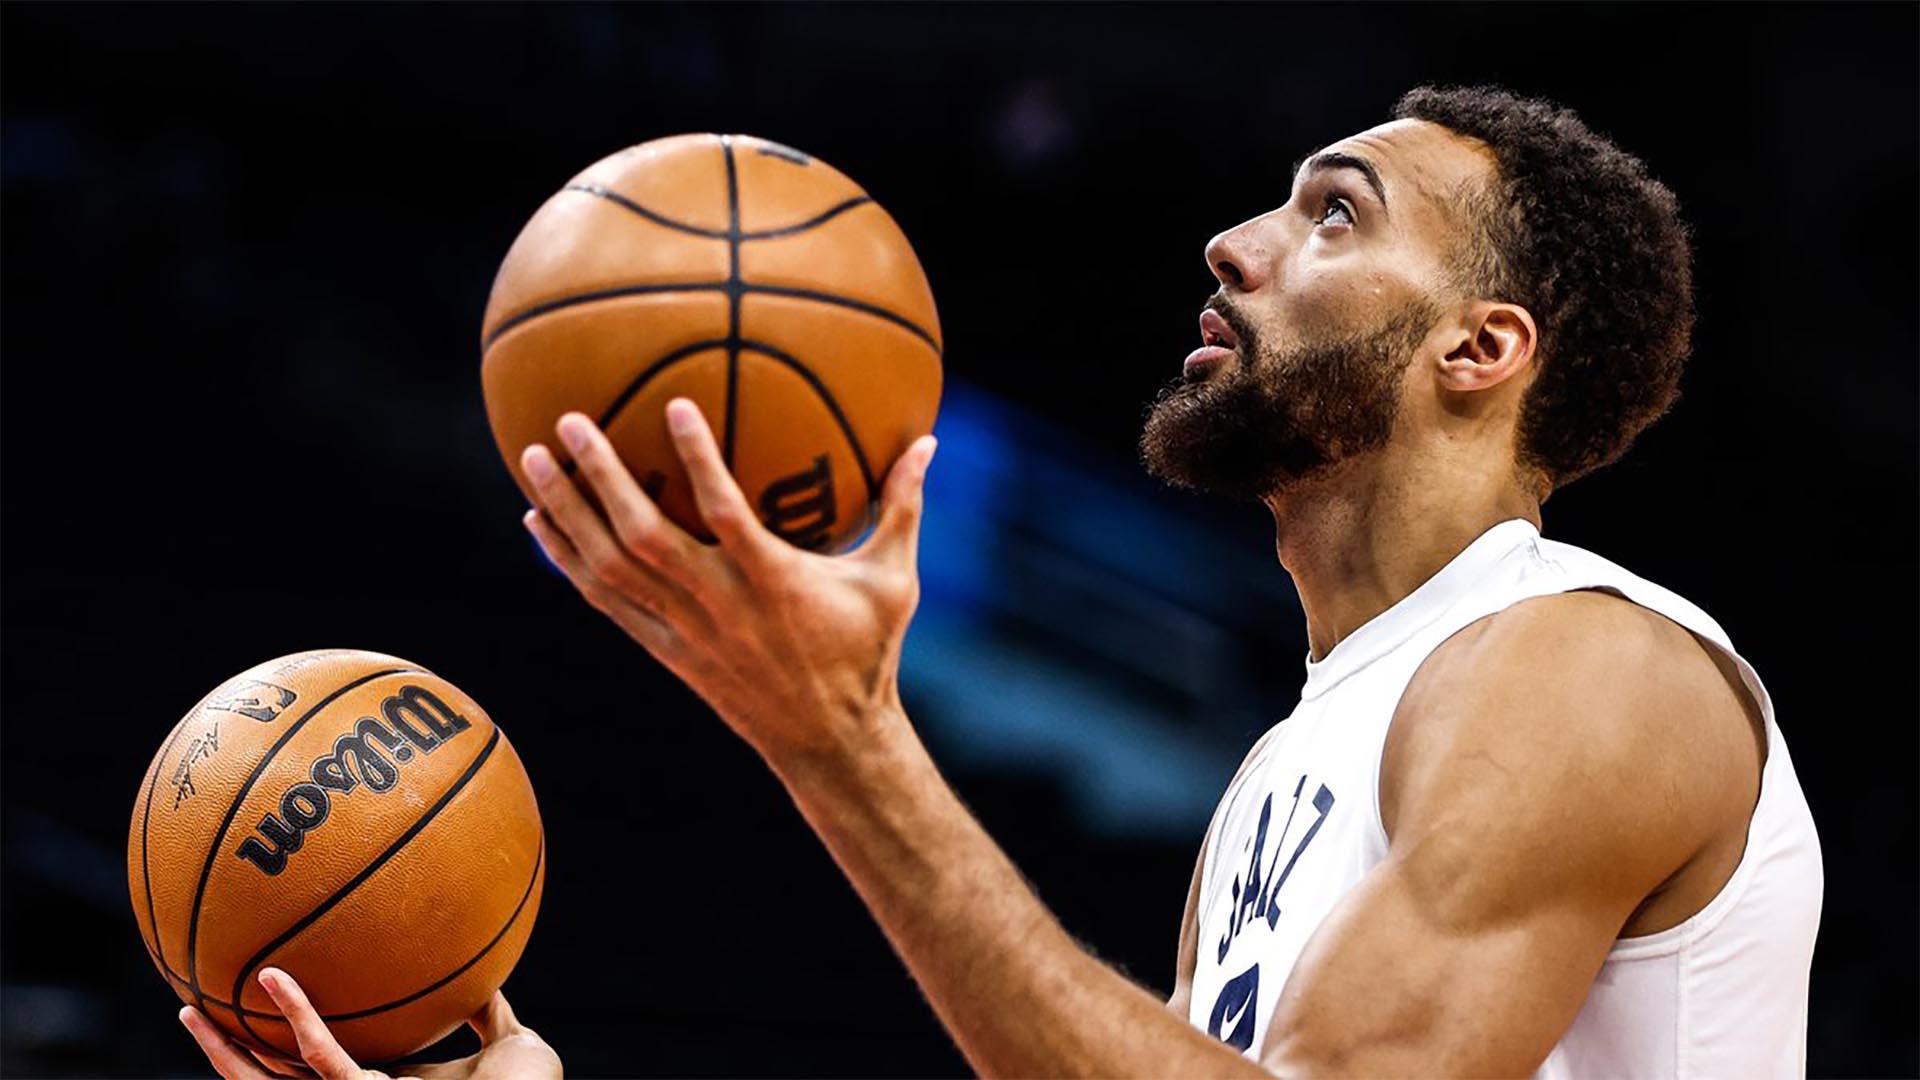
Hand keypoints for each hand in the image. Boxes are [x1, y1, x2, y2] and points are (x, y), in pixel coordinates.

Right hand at [179, 968, 560, 1079]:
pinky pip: (319, 1055)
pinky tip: (274, 979)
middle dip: (225, 1056)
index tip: (259, 1013)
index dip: (281, 1045)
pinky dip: (295, 1016)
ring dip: (225, 1049)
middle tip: (191, 1016)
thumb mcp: (501, 1039)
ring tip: (190, 1010)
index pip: (314, 1065)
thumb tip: (482, 972)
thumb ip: (486, 1010)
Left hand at [519, 401, 936, 763]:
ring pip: (611, 568)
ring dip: (567, 514)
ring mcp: (684, 630)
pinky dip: (568, 562)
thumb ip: (903, 507)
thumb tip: (929, 440)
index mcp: (772, 580)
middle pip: (643, 537)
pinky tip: (538, 526)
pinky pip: (605, 602)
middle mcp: (718, 603)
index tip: (673, 405)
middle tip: (566, 422)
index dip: (697, 459)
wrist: (830, 741)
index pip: (725, 512)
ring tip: (531, 460)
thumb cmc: (867, 653)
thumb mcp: (895, 581)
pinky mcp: (666, 651)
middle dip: (599, 479)